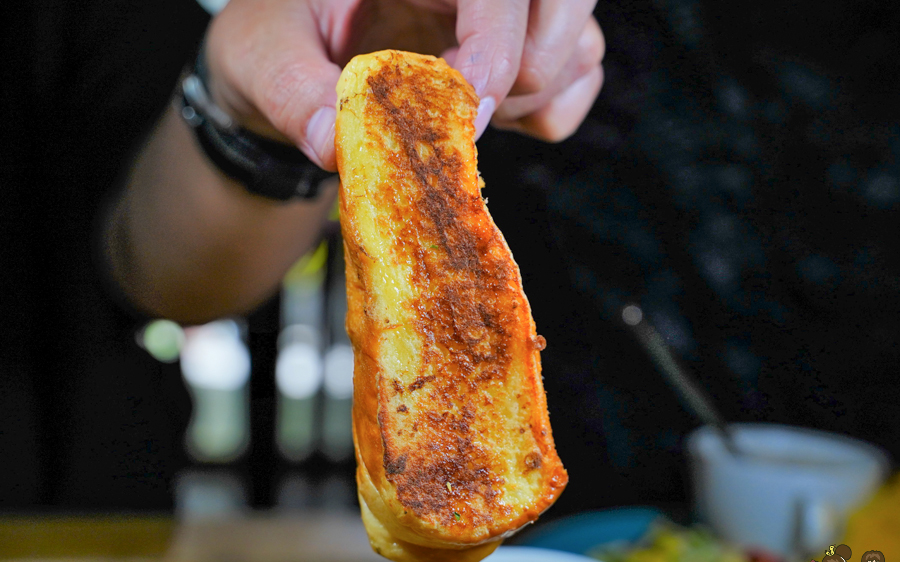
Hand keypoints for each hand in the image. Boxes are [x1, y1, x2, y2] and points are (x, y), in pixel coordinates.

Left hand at [204, 0, 604, 170]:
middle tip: (470, 110)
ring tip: (465, 117)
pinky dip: (552, 113)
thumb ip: (294, 96)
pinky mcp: (516, 53)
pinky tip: (489, 122)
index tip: (468, 103)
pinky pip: (580, 79)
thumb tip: (333, 141)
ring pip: (580, 43)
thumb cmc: (278, 45)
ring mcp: (501, 15)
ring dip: (535, 96)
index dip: (498, 36)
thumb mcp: (264, 61)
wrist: (290, 68)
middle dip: (530, 66)